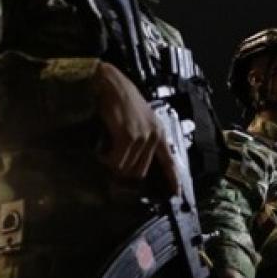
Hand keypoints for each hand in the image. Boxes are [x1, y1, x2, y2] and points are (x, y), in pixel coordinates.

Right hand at [93, 62, 178, 193]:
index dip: (173, 178)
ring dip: (113, 165)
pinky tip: (101, 152)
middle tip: (112, 167)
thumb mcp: (138, 119)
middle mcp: (154, 135)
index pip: (170, 161)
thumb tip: (131, 162)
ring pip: (127, 168)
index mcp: (159, 132)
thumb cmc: (120, 99)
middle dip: (125, 173)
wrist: (110, 84)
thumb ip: (141, 137)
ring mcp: (142, 136)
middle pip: (141, 171)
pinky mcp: (128, 136)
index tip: (176, 193)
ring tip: (104, 155)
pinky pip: (117, 161)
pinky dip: (106, 160)